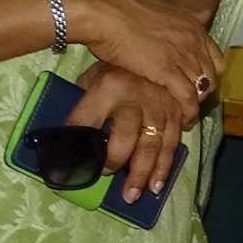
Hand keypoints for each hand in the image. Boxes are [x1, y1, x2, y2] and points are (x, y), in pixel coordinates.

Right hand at [68, 0, 221, 117]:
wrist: (105, 15)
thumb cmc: (122, 11)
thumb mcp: (157, 10)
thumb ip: (170, 21)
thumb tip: (169, 25)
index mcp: (192, 25)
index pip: (215, 57)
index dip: (208, 74)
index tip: (198, 84)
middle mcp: (193, 40)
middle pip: (211, 74)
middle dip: (203, 91)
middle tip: (192, 103)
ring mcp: (182, 55)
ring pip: (202, 87)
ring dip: (196, 104)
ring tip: (187, 116)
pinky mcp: (168, 71)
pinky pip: (187, 97)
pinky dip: (187, 111)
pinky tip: (182, 121)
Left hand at [72, 63, 187, 202]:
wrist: (153, 46)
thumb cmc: (116, 68)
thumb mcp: (93, 77)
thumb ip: (84, 104)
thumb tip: (66, 141)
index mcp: (109, 86)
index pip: (85, 119)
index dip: (74, 143)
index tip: (66, 166)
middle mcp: (136, 97)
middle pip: (124, 138)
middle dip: (113, 162)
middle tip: (105, 175)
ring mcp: (159, 106)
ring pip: (151, 146)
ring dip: (141, 174)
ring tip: (131, 195)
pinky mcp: (177, 113)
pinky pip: (172, 144)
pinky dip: (164, 167)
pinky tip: (156, 185)